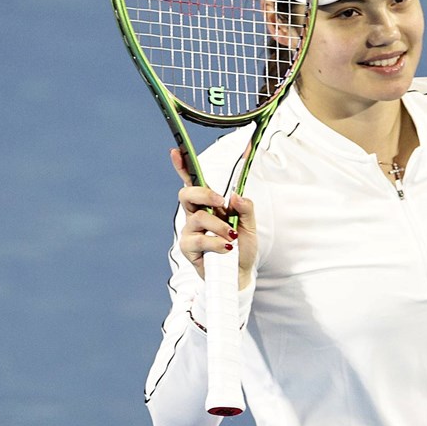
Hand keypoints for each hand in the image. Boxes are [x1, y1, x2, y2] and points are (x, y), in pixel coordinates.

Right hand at [170, 148, 256, 288]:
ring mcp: (190, 231)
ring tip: (232, 237)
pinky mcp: (188, 248)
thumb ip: (246, 208)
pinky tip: (226, 248)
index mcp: (209, 205)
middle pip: (187, 194)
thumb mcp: (250, 225)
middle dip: (204, 194)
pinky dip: (216, 242)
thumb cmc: (241, 247)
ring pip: (198, 218)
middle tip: (221, 204)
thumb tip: (235, 196)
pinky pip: (199, 239)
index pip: (193, 182)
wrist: (239, 274)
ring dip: (219, 226)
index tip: (176, 151)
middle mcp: (195, 215)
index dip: (183, 166)